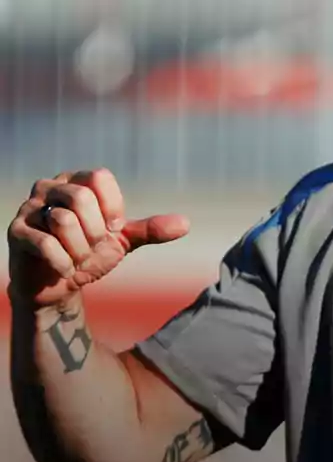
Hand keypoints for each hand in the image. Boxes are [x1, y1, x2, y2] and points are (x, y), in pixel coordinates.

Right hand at [7, 169, 189, 307]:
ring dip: (80, 250)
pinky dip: (63, 262)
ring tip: (80, 260)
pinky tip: (67, 271)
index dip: (113, 207)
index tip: (114, 229)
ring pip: (63, 220)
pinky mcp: (16, 233)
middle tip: (95, 248)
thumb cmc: (89, 253)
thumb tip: (186, 224)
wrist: (57, 284)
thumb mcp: (123, 241)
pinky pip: (44, 243)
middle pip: (81, 198)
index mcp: (76, 181)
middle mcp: (50, 188)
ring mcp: (29, 208)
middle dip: (96, 232)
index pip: (99, 177)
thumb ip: (150, 230)